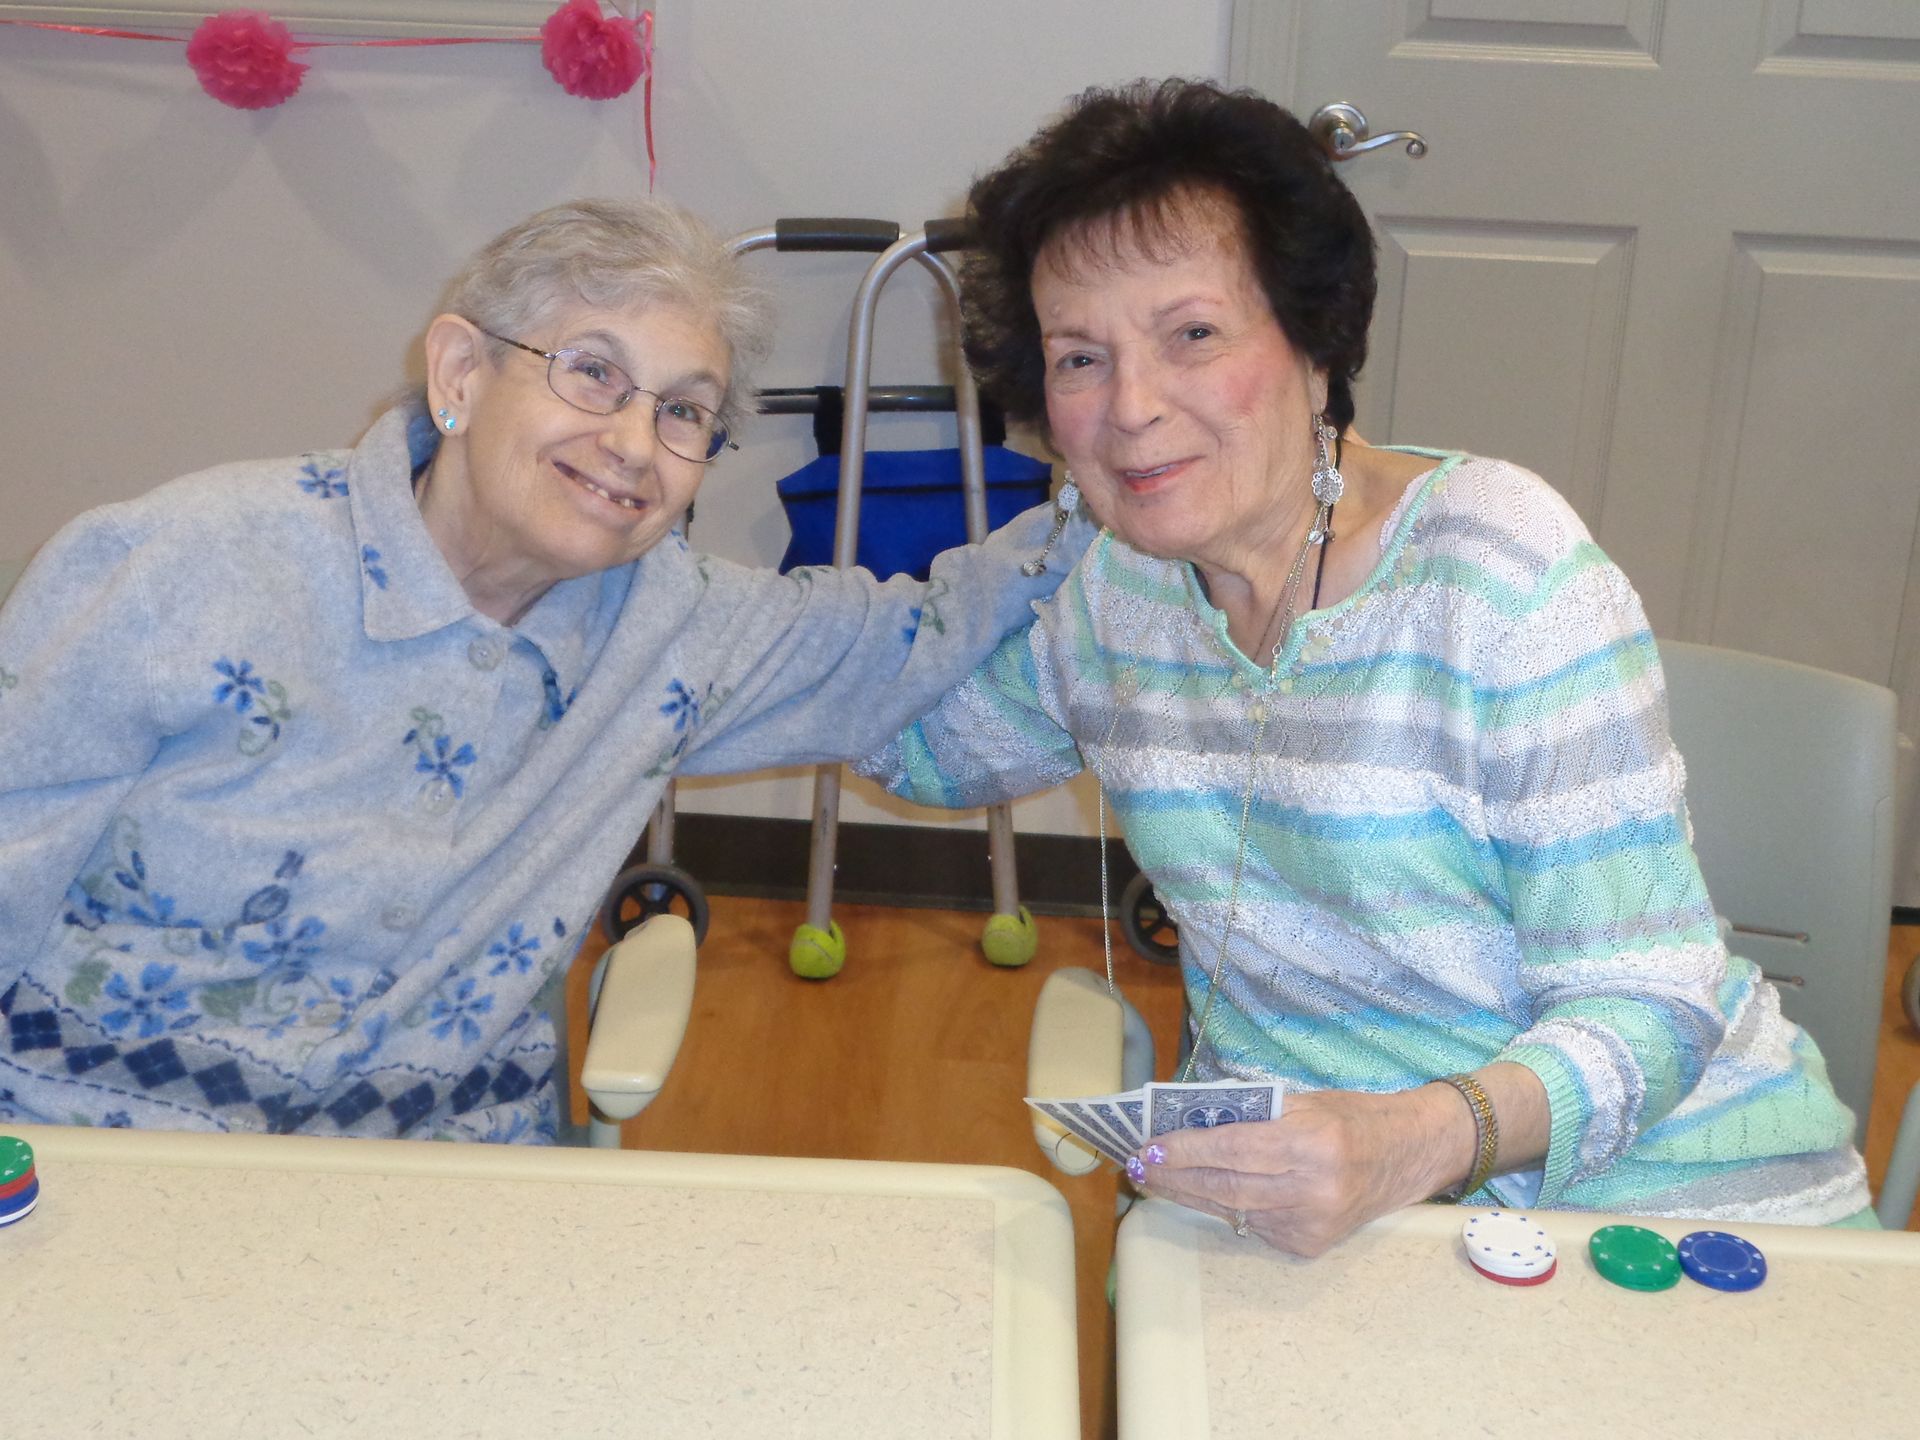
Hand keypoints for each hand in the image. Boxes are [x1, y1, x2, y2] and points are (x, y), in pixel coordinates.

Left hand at [1126, 1085, 1470, 1256]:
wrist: (1409, 1153)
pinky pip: (1253, 1225)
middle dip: (1175, 1177)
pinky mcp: (1310, 1245)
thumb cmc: (1351, 1116)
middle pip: (1226, 1187)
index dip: (1185, 1150)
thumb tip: (1188, 1119)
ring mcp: (1313, 1223)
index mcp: (1313, 1142)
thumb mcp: (1304, 1100)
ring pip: (1234, 1210)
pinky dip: (1224, 1207)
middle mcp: (1314, 1188)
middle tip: (1137, 1167)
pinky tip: (1199, 1193)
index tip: (1148, 1146)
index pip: (1233, 1149)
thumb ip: (1252, 1112)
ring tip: (1153, 1179)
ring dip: (1189, 1194)